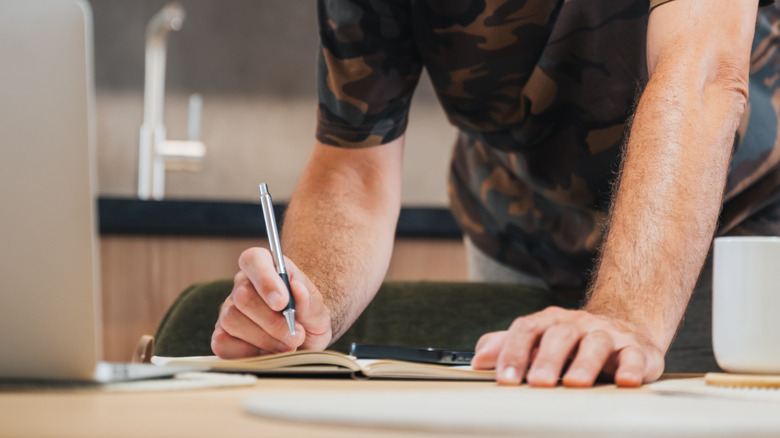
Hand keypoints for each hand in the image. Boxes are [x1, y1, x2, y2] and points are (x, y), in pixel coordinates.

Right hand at [211, 247, 332, 357]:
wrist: (305, 339)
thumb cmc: (309, 318)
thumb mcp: (318, 310)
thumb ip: (309, 301)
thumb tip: (296, 288)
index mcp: (266, 266)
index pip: (254, 259)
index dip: (265, 279)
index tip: (282, 302)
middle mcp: (243, 285)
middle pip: (243, 296)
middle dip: (272, 322)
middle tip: (296, 335)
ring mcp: (229, 310)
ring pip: (232, 320)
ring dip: (265, 340)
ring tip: (288, 346)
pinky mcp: (221, 335)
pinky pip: (223, 344)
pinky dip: (249, 353)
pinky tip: (268, 354)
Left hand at [471, 307, 664, 386]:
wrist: (626, 324)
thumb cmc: (574, 339)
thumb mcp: (539, 338)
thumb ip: (507, 346)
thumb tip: (478, 359)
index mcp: (550, 321)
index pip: (526, 329)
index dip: (513, 352)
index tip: (504, 380)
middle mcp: (577, 324)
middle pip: (559, 335)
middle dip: (547, 359)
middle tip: (537, 383)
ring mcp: (608, 335)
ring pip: (596, 343)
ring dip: (585, 363)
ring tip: (575, 383)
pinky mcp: (637, 350)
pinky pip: (635, 356)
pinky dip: (631, 368)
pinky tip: (624, 380)